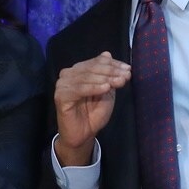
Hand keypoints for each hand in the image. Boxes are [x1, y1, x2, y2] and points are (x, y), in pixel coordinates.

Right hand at [54, 51, 130, 165]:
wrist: (83, 134)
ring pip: (86, 76)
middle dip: (111, 71)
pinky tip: (106, 88)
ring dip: (105, 79)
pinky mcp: (60, 96)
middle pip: (92, 67)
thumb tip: (107, 54)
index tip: (128, 69)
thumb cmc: (94, 113)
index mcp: (78, 70)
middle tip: (126, 76)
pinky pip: (79, 89)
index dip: (113, 64)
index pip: (96, 61)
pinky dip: (94, 88)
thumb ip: (107, 74)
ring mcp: (62, 84)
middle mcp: (68, 74)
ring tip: (119, 82)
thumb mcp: (106, 91)